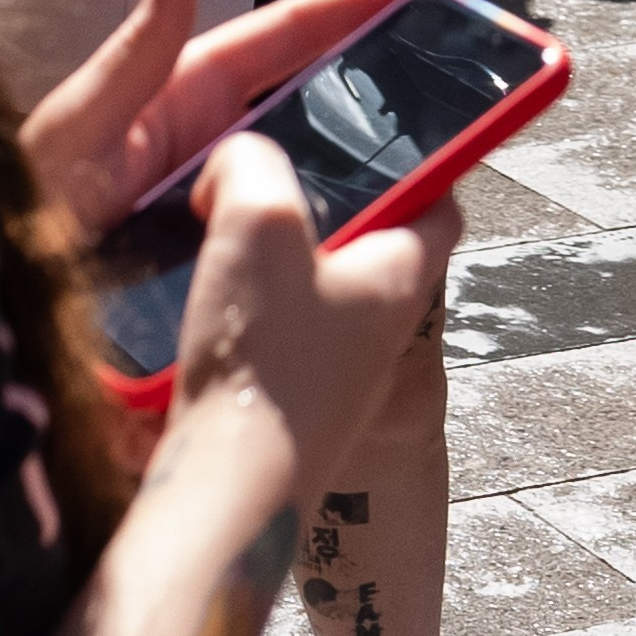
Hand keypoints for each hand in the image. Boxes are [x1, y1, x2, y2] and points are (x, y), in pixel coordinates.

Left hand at [19, 0, 457, 244]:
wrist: (5, 329)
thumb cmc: (19, 220)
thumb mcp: (71, 132)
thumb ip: (133, 53)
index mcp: (184, 97)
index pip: (290, 33)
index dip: (362, 0)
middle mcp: (215, 147)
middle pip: (324, 94)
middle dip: (395, 68)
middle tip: (467, 57)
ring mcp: (228, 205)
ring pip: (325, 168)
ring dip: (388, 155)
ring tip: (456, 144)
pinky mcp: (234, 267)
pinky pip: (307, 240)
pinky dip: (354, 229)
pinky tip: (397, 234)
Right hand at [174, 125, 460, 496]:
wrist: (228, 494)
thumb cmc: (265, 361)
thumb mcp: (256, 220)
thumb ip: (249, 163)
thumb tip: (236, 163)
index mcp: (402, 273)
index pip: (440, 202)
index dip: (418, 161)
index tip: (375, 140)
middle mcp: (382, 326)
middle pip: (367, 241)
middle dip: (319, 206)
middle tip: (265, 178)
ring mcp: (337, 371)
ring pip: (315, 289)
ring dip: (271, 258)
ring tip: (216, 234)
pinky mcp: (290, 404)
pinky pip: (276, 336)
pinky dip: (244, 309)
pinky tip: (194, 304)